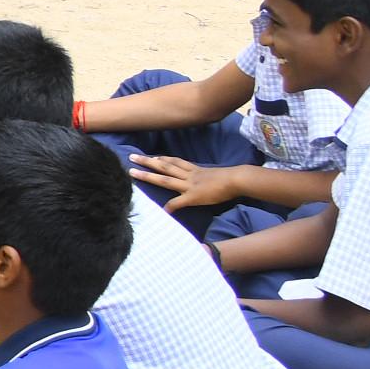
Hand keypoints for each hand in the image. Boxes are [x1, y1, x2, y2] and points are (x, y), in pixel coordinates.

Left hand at [127, 152, 243, 214]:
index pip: (175, 162)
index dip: (163, 159)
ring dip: (148, 176)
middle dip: (147, 162)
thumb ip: (206, 177)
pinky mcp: (193, 197)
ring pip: (165, 179)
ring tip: (133, 173)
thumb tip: (205, 181)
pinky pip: (178, 203)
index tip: (152, 156)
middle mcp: (189, 175)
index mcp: (195, 170)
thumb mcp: (215, 174)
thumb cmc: (232, 178)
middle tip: (132, 157)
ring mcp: (189, 185)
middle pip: (164, 167)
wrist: (237, 179)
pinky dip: (170, 207)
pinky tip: (162, 212)